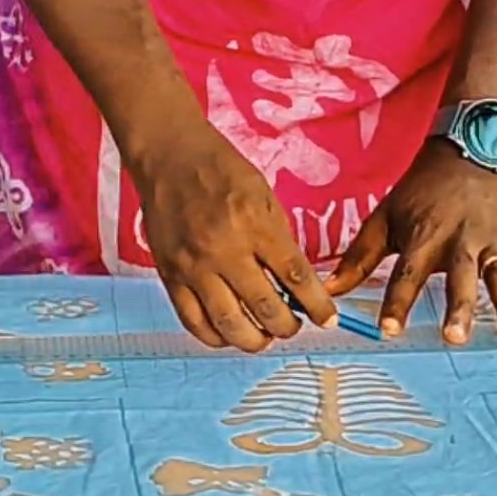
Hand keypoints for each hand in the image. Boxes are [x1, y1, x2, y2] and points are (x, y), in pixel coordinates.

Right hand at [133, 118, 337, 352]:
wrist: (168, 155)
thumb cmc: (220, 167)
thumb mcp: (263, 193)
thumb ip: (278, 236)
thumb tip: (294, 280)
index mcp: (254, 223)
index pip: (294, 276)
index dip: (317, 305)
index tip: (328, 319)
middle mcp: (224, 249)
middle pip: (265, 308)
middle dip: (288, 327)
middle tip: (294, 326)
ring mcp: (194, 266)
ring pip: (229, 324)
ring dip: (255, 340)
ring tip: (265, 336)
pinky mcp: (170, 275)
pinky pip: (194, 322)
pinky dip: (216, 337)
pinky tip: (230, 334)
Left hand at [326, 139, 496, 344]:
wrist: (467, 151)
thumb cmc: (421, 192)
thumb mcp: (386, 216)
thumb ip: (360, 257)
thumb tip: (330, 290)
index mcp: (425, 235)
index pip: (408, 273)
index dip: (397, 301)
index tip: (388, 330)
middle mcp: (460, 241)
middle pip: (459, 277)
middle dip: (458, 307)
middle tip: (454, 337)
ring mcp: (490, 245)